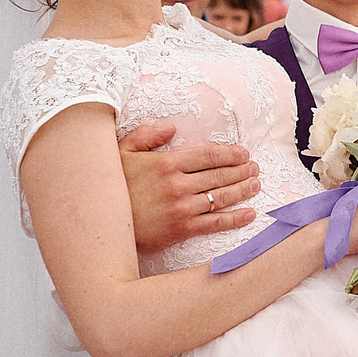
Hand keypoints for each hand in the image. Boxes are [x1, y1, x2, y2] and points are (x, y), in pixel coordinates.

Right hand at [120, 121, 260, 252]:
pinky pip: (215, 223)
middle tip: (255, 168)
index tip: (243, 153)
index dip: (230, 153)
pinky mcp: (182, 229)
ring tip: (256, 185)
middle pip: (219, 175)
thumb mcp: (122, 152)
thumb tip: (172, 127)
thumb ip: (146, 135)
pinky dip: (235, 218)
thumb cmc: (113, 186)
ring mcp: (182, 208)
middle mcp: (178, 184)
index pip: (208, 155)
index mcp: (166, 162)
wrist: (101, 223)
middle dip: (241, 170)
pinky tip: (249, 214)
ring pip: (221, 197)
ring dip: (243, 190)